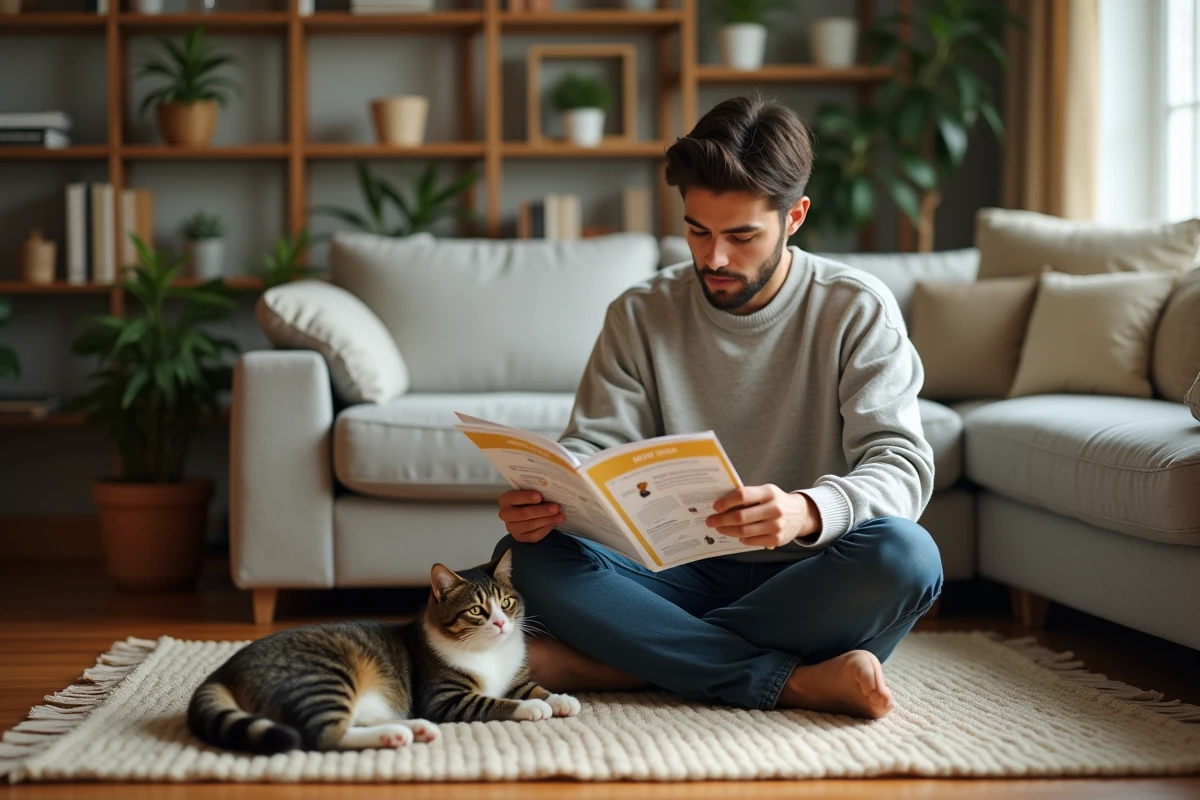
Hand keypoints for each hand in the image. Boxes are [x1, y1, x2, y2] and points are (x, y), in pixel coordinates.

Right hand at [498, 489, 563, 542]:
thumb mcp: (531, 491)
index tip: (539, 496)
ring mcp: (511, 527)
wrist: (530, 511)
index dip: (526, 497)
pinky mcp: (519, 537)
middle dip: (542, 511)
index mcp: (506, 499)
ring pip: (530, 525)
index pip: (514, 498)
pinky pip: (533, 536)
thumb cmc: (531, 498)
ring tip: (560, 516)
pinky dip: (545, 529)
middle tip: (556, 507)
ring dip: (547, 520)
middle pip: (524, 514)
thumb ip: (536, 489)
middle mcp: (505, 514)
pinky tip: (554, 523)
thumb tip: (551, 488)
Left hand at [706, 484, 820, 548]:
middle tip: (710, 521)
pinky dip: (741, 538)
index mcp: (769, 492)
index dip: (726, 502)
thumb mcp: (765, 492)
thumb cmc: (776, 501)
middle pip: (740, 517)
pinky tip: (736, 535)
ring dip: (727, 530)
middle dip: (721, 520)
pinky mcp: (777, 540)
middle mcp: (774, 509)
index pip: (742, 495)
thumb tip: (721, 505)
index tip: (714, 506)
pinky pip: (751, 541)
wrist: (801, 514)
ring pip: (744, 531)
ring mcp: (776, 526)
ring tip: (719, 528)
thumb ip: (747, 496)